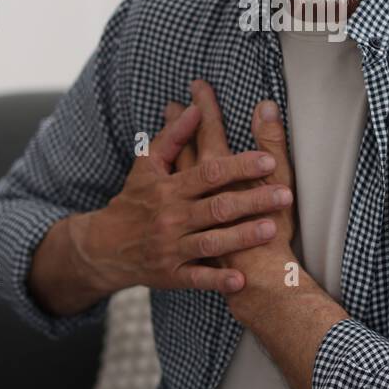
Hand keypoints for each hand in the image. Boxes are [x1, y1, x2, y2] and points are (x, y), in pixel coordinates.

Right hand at [77, 102, 289, 294]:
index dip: (239, 166)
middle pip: (217, 207)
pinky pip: (197, 279)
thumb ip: (173, 136)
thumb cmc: (134, 200)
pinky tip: (241, 280)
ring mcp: (171, 248)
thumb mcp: (146, 165)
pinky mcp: (172, 275)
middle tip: (285, 195)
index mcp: (169, 188)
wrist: (104, 247)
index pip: (209, 173)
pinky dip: (218, 280)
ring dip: (242, 237)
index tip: (268, 161)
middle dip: (253, 200)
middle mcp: (171, 217)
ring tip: (273, 229)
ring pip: (211, 242)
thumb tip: (195, 109)